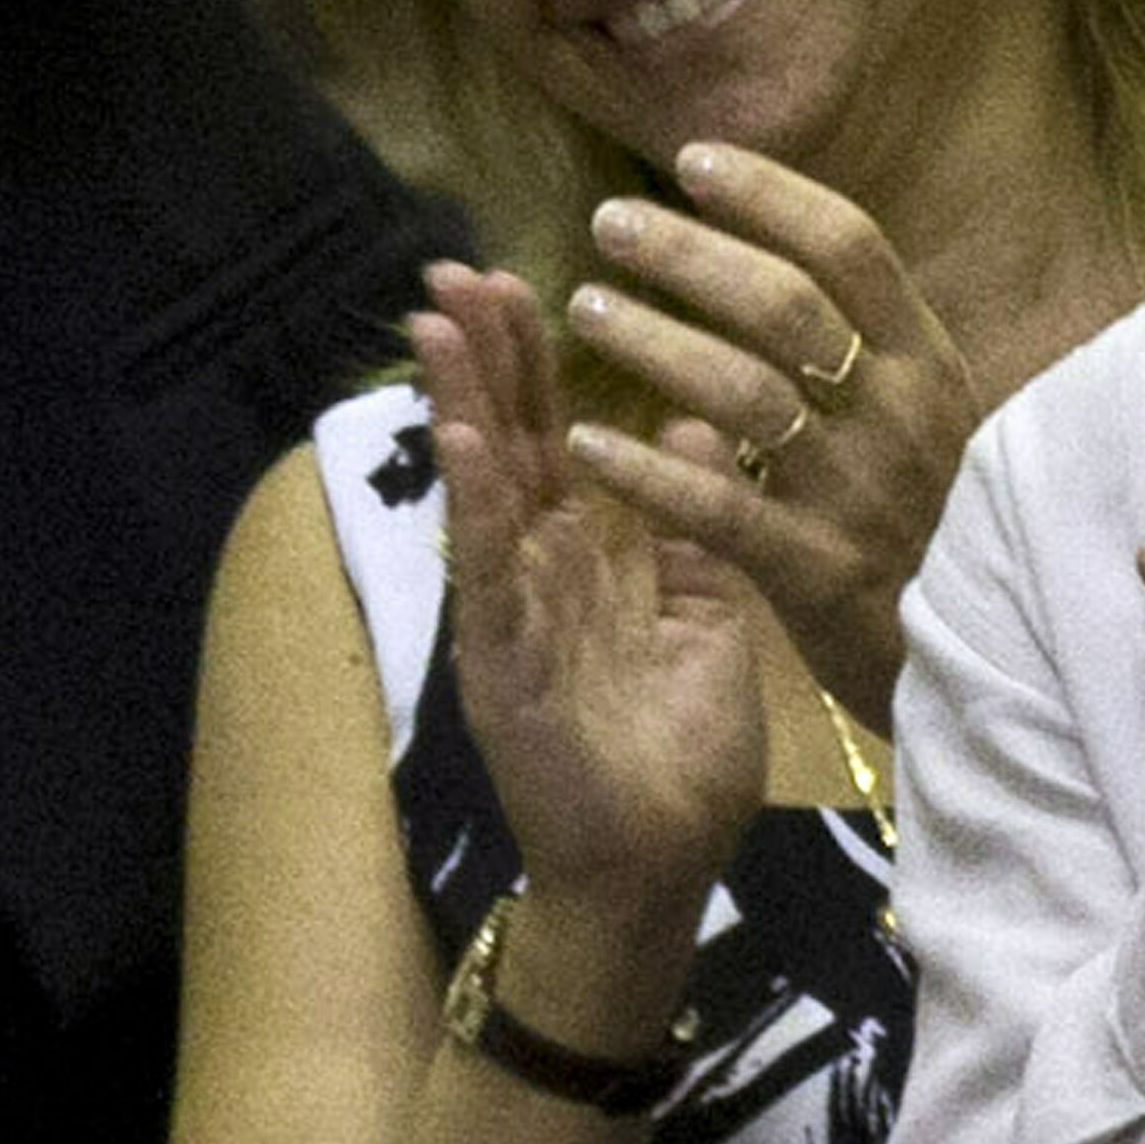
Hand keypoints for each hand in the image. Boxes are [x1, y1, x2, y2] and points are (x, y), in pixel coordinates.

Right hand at [414, 263, 766, 935]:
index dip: (538, 360)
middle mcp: (538, 573)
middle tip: (454, 270)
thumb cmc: (679, 756)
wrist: (658, 873)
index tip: (520, 278)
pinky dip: (477, 505)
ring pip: (484, 490)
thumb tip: (704, 418)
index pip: (557, 437)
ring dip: (461, 404)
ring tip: (436, 322)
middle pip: (510, 442)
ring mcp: (513, 615)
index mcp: (588, 558)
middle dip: (484, 356)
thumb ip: (694, 524)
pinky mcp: (504, 665)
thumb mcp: (708, 619)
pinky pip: (490, 573)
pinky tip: (465, 440)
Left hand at [554, 141, 978, 735]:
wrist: (992, 667)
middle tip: (609, 220)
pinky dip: (644, 470)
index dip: (769, 194)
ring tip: (587, 307)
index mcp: (933, 367)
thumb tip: (786, 253)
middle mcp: (900, 417)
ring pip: (740, 392)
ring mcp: (858, 494)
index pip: (851, 247)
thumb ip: (875, 351)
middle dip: (688, 251)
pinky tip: (585, 441)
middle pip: (784, 304)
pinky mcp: (816, 570)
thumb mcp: (941, 424)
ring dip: (653, 339)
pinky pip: (715, 506)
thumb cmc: (947, 531)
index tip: (692, 159)